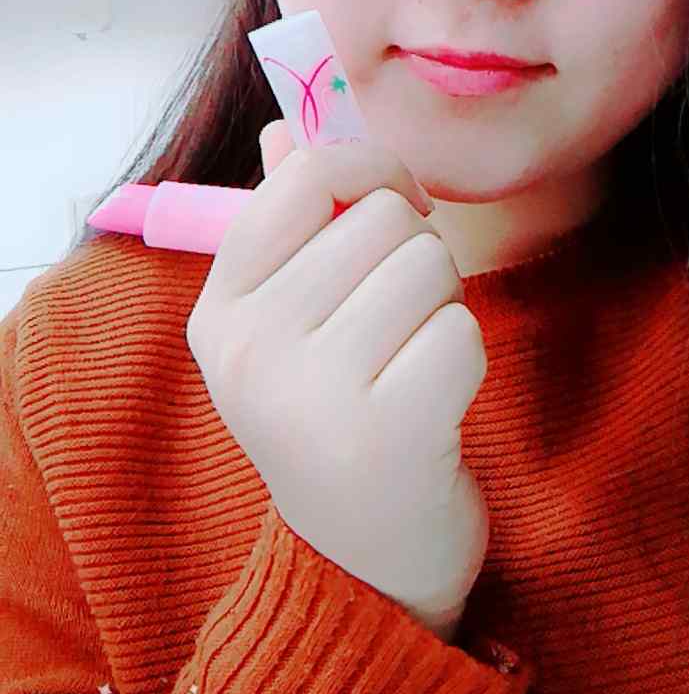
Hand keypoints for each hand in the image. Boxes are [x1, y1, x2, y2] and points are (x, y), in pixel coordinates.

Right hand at [185, 119, 489, 643]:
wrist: (365, 564)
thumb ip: (288, 224)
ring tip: (411, 362)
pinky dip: (463, 359)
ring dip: (442, 306)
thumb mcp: (288, 325)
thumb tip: (285, 129)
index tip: (398, 203)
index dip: (370, 171)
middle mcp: (251, 349)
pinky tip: (433, 405)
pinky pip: (461, 330)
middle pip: (382, 217)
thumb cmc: (334, 418)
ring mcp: (313, 394)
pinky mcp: (388, 433)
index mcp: (220, 309)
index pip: (304, 176)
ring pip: (428, 265)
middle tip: (398, 322)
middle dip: (415, 255)